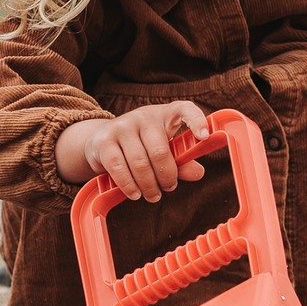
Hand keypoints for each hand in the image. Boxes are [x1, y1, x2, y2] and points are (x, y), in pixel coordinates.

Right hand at [56, 101, 210, 201]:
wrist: (101, 140)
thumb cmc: (141, 146)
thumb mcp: (164, 150)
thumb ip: (181, 161)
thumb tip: (198, 173)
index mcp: (165, 115)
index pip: (184, 109)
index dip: (197, 121)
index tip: (205, 137)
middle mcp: (143, 116)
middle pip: (160, 151)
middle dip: (166, 176)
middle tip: (168, 188)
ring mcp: (122, 127)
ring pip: (140, 163)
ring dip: (149, 185)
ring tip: (153, 195)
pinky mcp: (104, 141)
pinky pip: (119, 168)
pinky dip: (129, 186)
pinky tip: (135, 193)